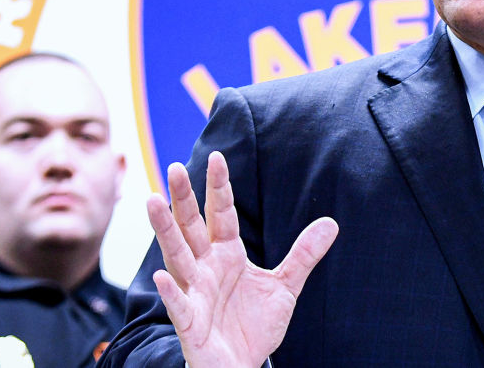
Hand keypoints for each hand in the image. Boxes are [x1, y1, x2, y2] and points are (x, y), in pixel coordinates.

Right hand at [147, 151, 337, 367]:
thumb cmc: (254, 326)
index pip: (222, 214)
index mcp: (227, 255)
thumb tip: (331, 223)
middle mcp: (206, 268)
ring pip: (177, 257)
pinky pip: (178, 305)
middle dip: (183, 199)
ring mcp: (195, 294)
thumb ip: (304, 254)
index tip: (218, 157)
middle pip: (192, 227)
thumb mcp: (286, 286)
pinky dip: (170, 291)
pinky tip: (159, 275)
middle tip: (173, 168)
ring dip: (165, 231)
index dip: (219, 187)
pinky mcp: (190, 324)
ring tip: (152, 202)